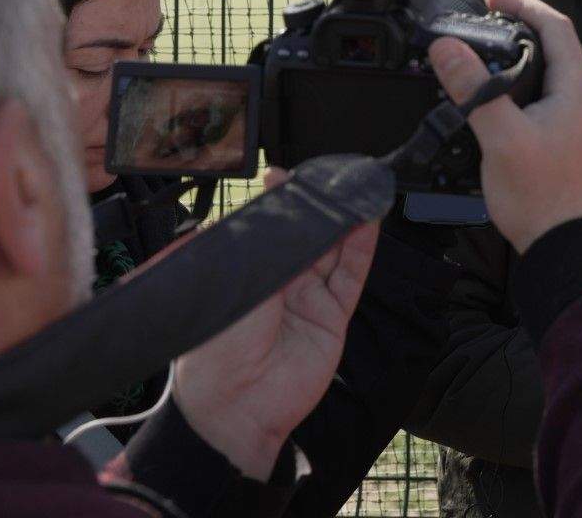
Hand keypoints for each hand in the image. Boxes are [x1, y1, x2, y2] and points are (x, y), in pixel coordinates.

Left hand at [169, 168, 379, 478]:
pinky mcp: (331, 317)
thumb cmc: (214, 349)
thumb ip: (261, 236)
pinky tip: (367, 220)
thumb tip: (274, 189)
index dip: (280, 201)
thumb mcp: (232, 279)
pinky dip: (361, 247)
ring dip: (345, 220)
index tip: (287, 174)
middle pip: (305, 233)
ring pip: (332, 249)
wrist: (233, 407)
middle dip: (318, 205)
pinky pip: (350, 276)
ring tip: (357, 189)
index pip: (268, 226)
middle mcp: (276, 282)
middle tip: (331, 176)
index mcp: (242, 271)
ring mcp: (306, 299)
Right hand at [428, 0, 581, 253]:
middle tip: (488, 23)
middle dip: (523, 28)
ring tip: (490, 58)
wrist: (569, 249)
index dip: (523, 5)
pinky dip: (530, 87)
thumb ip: (475, 90)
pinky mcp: (578, 144)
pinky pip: (555, 100)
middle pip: (559, 47)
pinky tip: (506, 104)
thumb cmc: (542, 197)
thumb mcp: (500, 138)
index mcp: (578, 89)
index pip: (555, 26)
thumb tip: (447, 47)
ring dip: (526, 59)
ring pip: (557, 75)